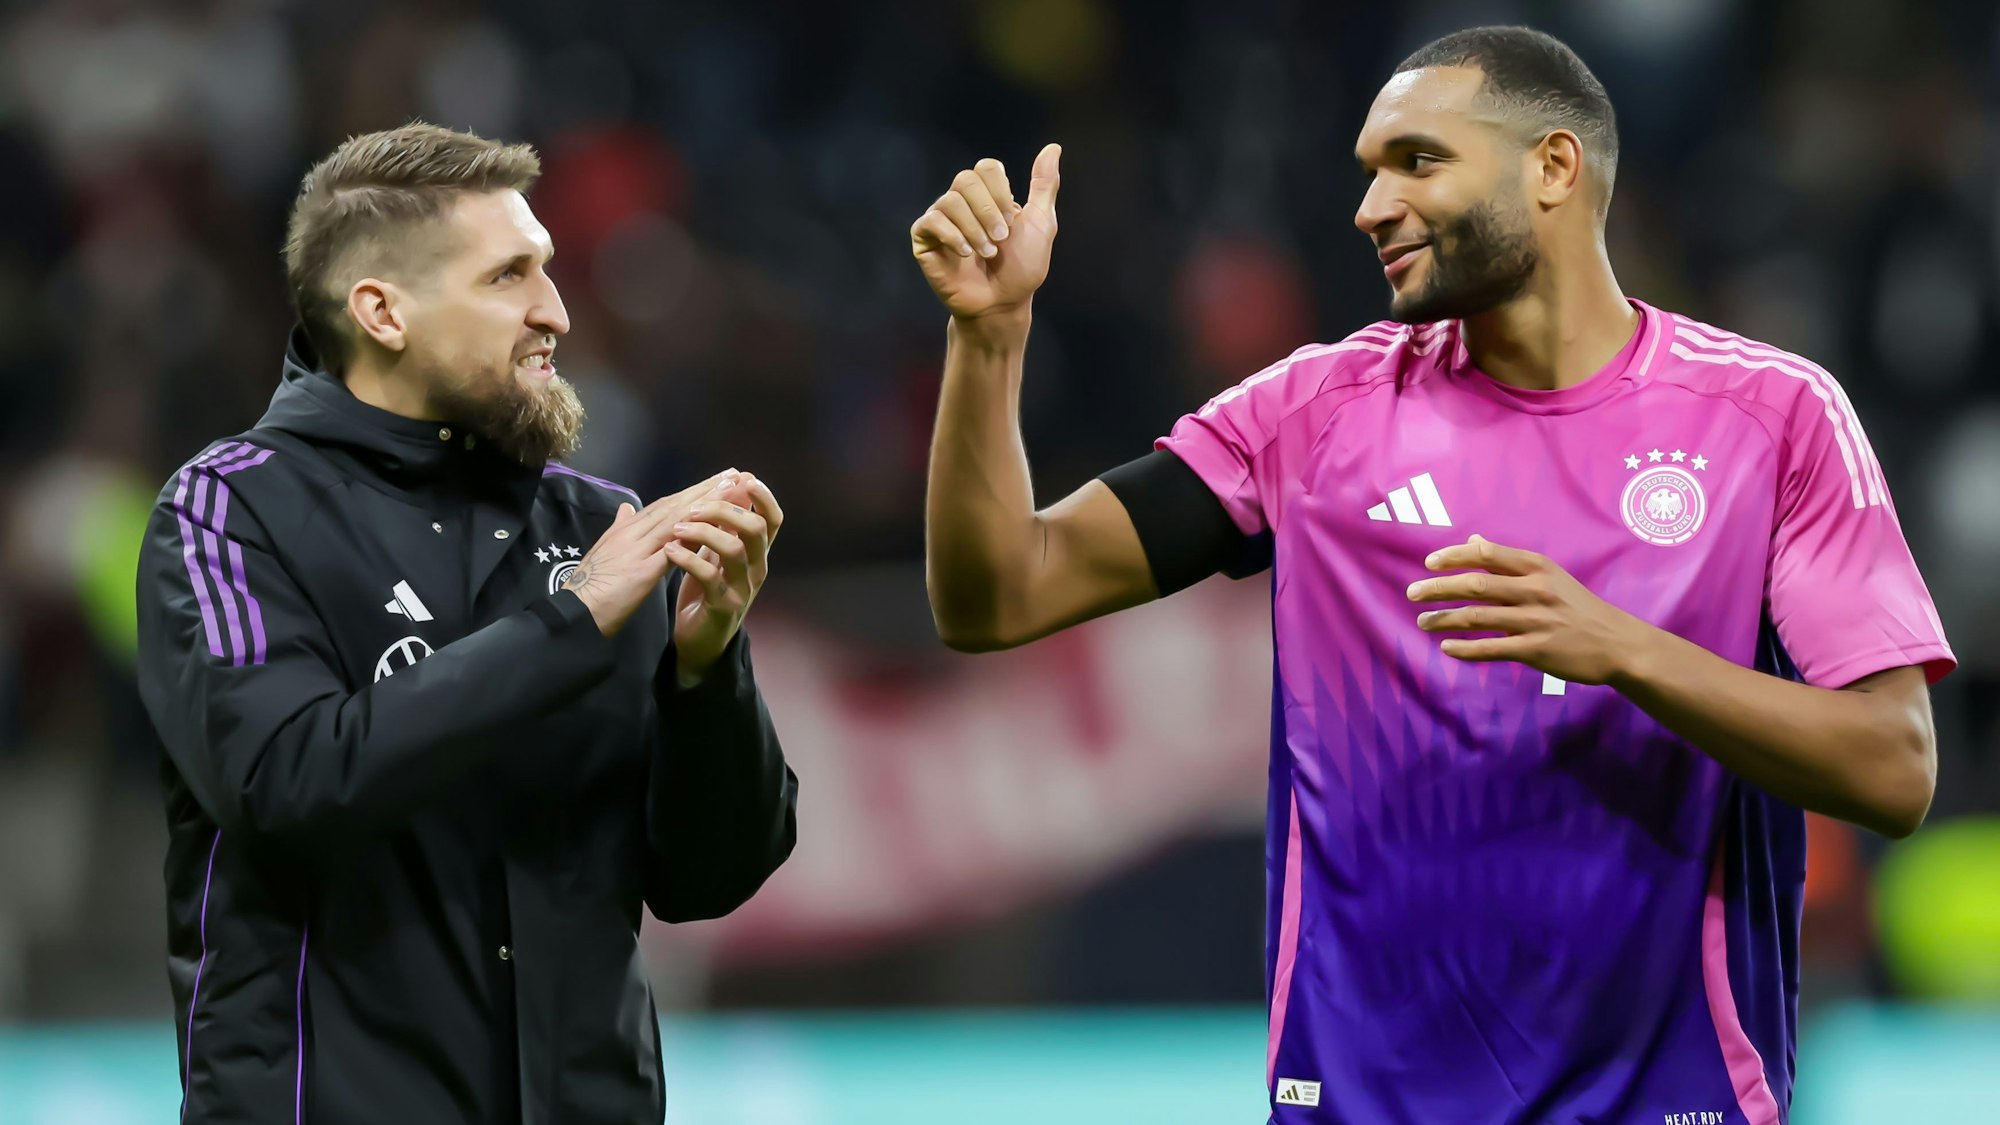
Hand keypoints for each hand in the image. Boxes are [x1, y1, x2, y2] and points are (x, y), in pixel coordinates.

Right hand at [562, 469, 742, 637]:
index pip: (665, 505)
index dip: (692, 491)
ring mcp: (637, 550)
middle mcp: (632, 533)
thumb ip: (620, 528)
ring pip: (676, 521)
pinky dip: (693, 538)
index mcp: (626, 529)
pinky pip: (672, 551)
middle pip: (674, 506)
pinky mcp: (641, 571)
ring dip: (706, 504)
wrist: (574, 612)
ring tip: (730, 490)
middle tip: (733, 475)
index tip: (716, 480)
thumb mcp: (604, 551)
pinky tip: (714, 529)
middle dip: (705, 489)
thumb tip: (626, 508)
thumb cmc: (590, 586)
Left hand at [667, 472, 783, 685]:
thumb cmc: (708, 591)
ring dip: (704, 532)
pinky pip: (710, 577)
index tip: (743, 479)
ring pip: (735, 549)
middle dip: (726, 510)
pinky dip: (688, 559)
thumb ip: (724, 527)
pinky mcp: (724, 606)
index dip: (763, 497)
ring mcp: (743, 588)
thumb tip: (726, 488)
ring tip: (677, 528)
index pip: (773, 520)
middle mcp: (757, 569)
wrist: (700, 640)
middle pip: (757, 529)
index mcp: (757, 553)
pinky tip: (670, 551)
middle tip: (694, 507)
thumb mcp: (718, 555)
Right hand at [910, 143, 1060, 322]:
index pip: (986, 168)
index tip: (1012, 223)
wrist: (1002, 304)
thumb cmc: (1022, 269)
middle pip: (966, 179)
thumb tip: (1053, 147)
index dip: (1000, 191)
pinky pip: (931, 221)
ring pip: (949, 200)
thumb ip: (1044, 186)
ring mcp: (941, 219)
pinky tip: (966, 254)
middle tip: (1001, 239)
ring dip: (974, 229)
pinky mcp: (924, 239)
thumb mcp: (1041, 224)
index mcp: (988, 195)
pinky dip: (953, 236)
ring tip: (986, 253)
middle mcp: (962, 202)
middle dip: (988, 211)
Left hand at [1406, 534, 1647, 684]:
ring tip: (1422, 621)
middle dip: (1438, 588)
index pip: (1486, 554)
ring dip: (1443, 619)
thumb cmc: (1577, 606)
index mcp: (1537, 567)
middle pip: (1475, 585)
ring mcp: (1535, 621)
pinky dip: (1465, 649)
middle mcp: (1534, 590)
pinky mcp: (1536, 651)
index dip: (1454, 557)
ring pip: (1477, 618)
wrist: (1616, 643)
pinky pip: (1491, 649)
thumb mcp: (1549, 575)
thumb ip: (1509, 562)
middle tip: (1412, 593)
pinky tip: (1447, 647)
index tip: (1429, 563)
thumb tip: (1475, 541)